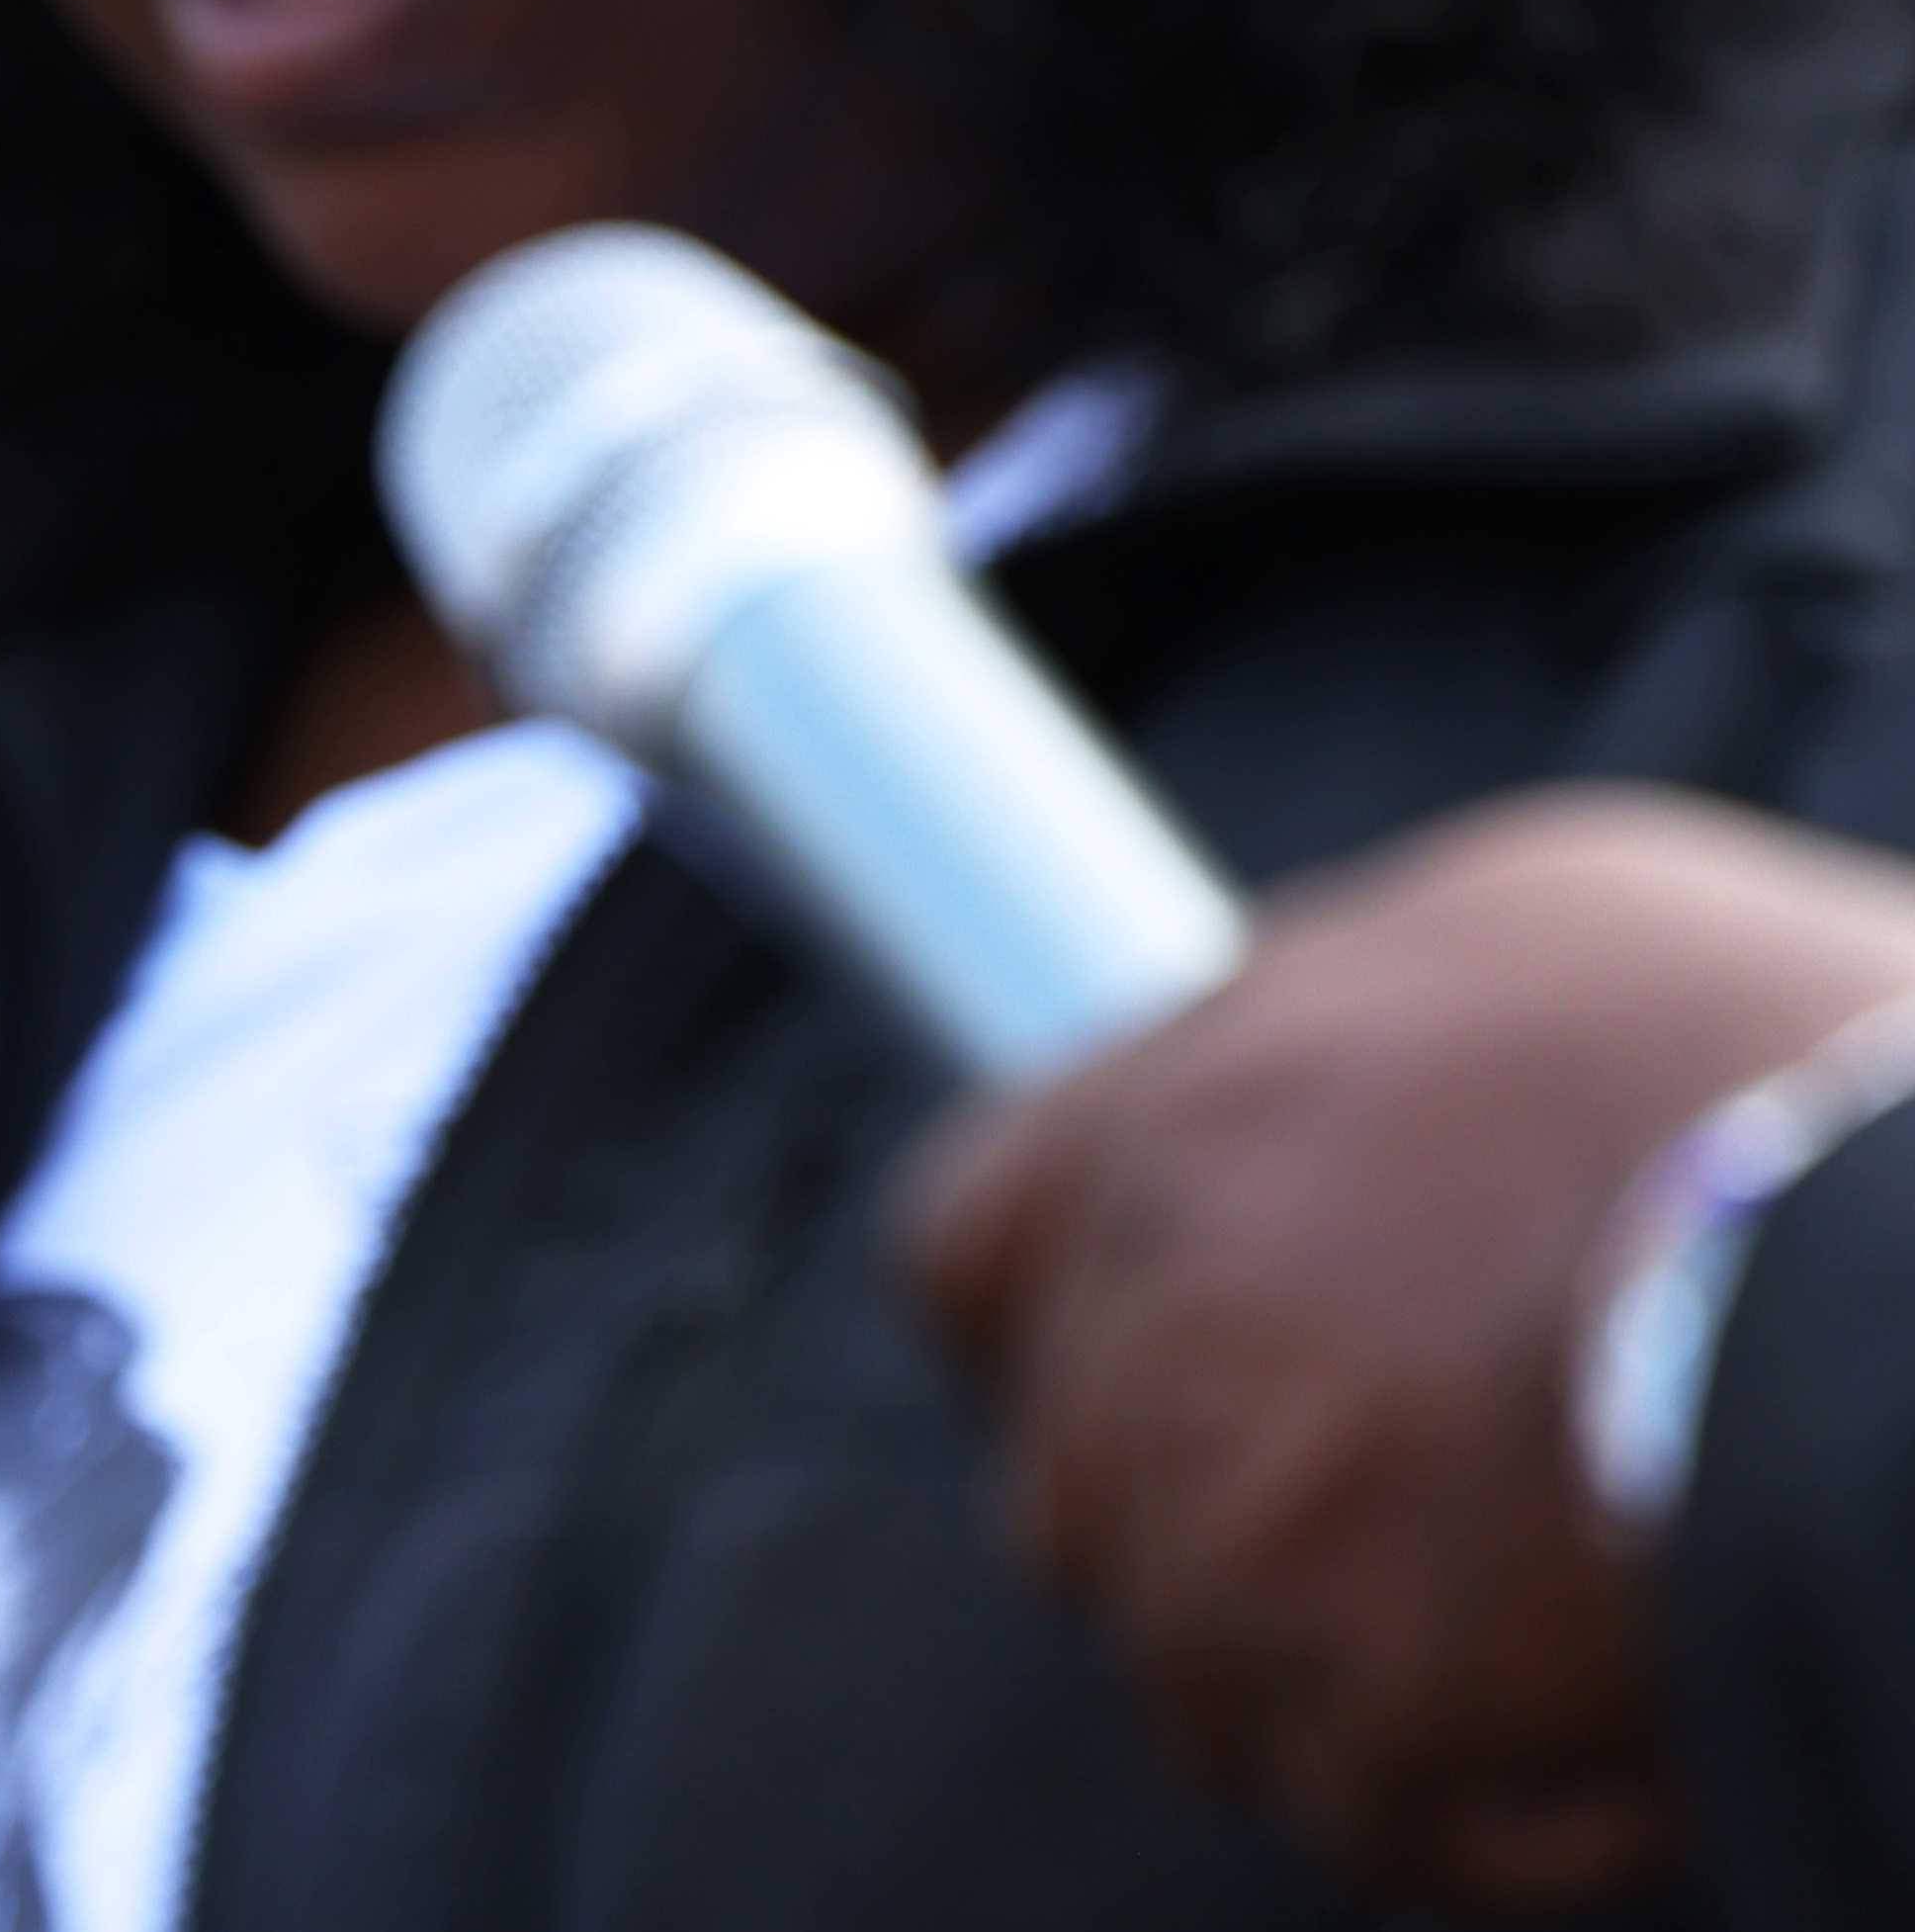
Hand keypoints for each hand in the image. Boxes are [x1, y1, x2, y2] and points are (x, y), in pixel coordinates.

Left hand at [902, 788, 1914, 1908]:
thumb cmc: (1776, 1049)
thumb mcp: (1520, 930)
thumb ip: (1349, 1028)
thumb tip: (1316, 1092)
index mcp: (1178, 1116)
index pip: (969, 1259)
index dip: (1051, 1336)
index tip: (1153, 1384)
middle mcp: (1157, 1311)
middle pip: (1082, 1492)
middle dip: (1226, 1527)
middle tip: (1418, 1536)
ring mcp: (1234, 1520)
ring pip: (1205, 1676)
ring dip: (1351, 1683)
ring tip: (1544, 1639)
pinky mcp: (1360, 1699)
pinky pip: (1372, 1814)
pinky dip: (1496, 1810)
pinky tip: (1628, 1749)